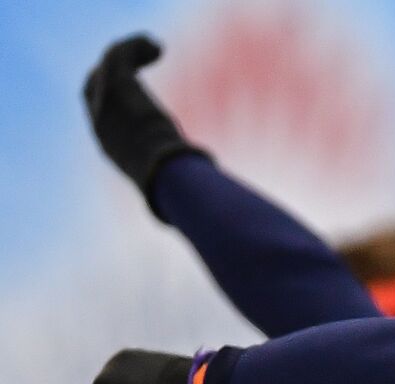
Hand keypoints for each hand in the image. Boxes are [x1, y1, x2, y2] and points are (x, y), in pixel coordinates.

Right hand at [83, 34, 204, 214]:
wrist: (166, 177)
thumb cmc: (172, 189)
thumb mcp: (165, 190)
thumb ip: (170, 193)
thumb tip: (191, 216)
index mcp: (107, 144)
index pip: (97, 112)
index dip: (108, 95)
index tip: (134, 88)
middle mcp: (100, 121)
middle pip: (93, 83)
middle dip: (113, 70)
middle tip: (140, 62)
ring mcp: (107, 104)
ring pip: (109, 64)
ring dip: (130, 52)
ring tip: (155, 49)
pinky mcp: (118, 88)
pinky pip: (120, 54)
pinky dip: (136, 46)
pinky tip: (157, 48)